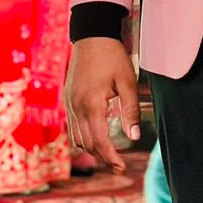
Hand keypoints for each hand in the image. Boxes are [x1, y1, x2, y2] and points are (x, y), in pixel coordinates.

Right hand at [64, 37, 140, 174]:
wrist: (92, 34)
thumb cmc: (113, 56)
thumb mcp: (128, 82)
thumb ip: (131, 110)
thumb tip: (134, 138)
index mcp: (91, 104)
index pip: (99, 141)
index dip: (111, 157)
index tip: (122, 167)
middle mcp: (76, 107)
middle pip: (86, 144)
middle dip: (102, 157)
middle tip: (119, 165)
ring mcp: (69, 103)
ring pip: (76, 137)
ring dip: (91, 148)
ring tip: (109, 153)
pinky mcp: (67, 98)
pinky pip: (72, 126)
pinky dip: (83, 136)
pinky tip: (96, 136)